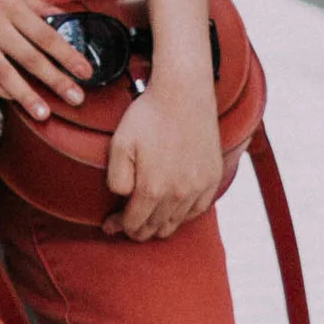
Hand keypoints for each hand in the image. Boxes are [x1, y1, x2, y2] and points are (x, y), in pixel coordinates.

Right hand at [0, 0, 91, 120]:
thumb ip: (37, 5)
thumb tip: (66, 19)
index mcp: (10, 7)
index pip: (45, 35)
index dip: (67, 55)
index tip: (86, 72)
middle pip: (29, 58)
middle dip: (55, 80)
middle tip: (77, 98)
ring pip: (4, 74)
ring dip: (26, 95)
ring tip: (44, 113)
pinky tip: (16, 100)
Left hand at [103, 76, 222, 239]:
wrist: (183, 93)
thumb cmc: (148, 116)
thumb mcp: (119, 144)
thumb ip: (116, 178)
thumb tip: (123, 198)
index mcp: (152, 188)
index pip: (134, 224)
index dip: (119, 227)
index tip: (110, 224)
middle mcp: (178, 193)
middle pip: (155, 227)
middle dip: (138, 229)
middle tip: (126, 223)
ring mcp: (199, 186)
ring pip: (176, 222)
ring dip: (159, 225)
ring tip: (147, 219)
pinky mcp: (212, 177)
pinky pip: (198, 210)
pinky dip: (183, 215)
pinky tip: (173, 210)